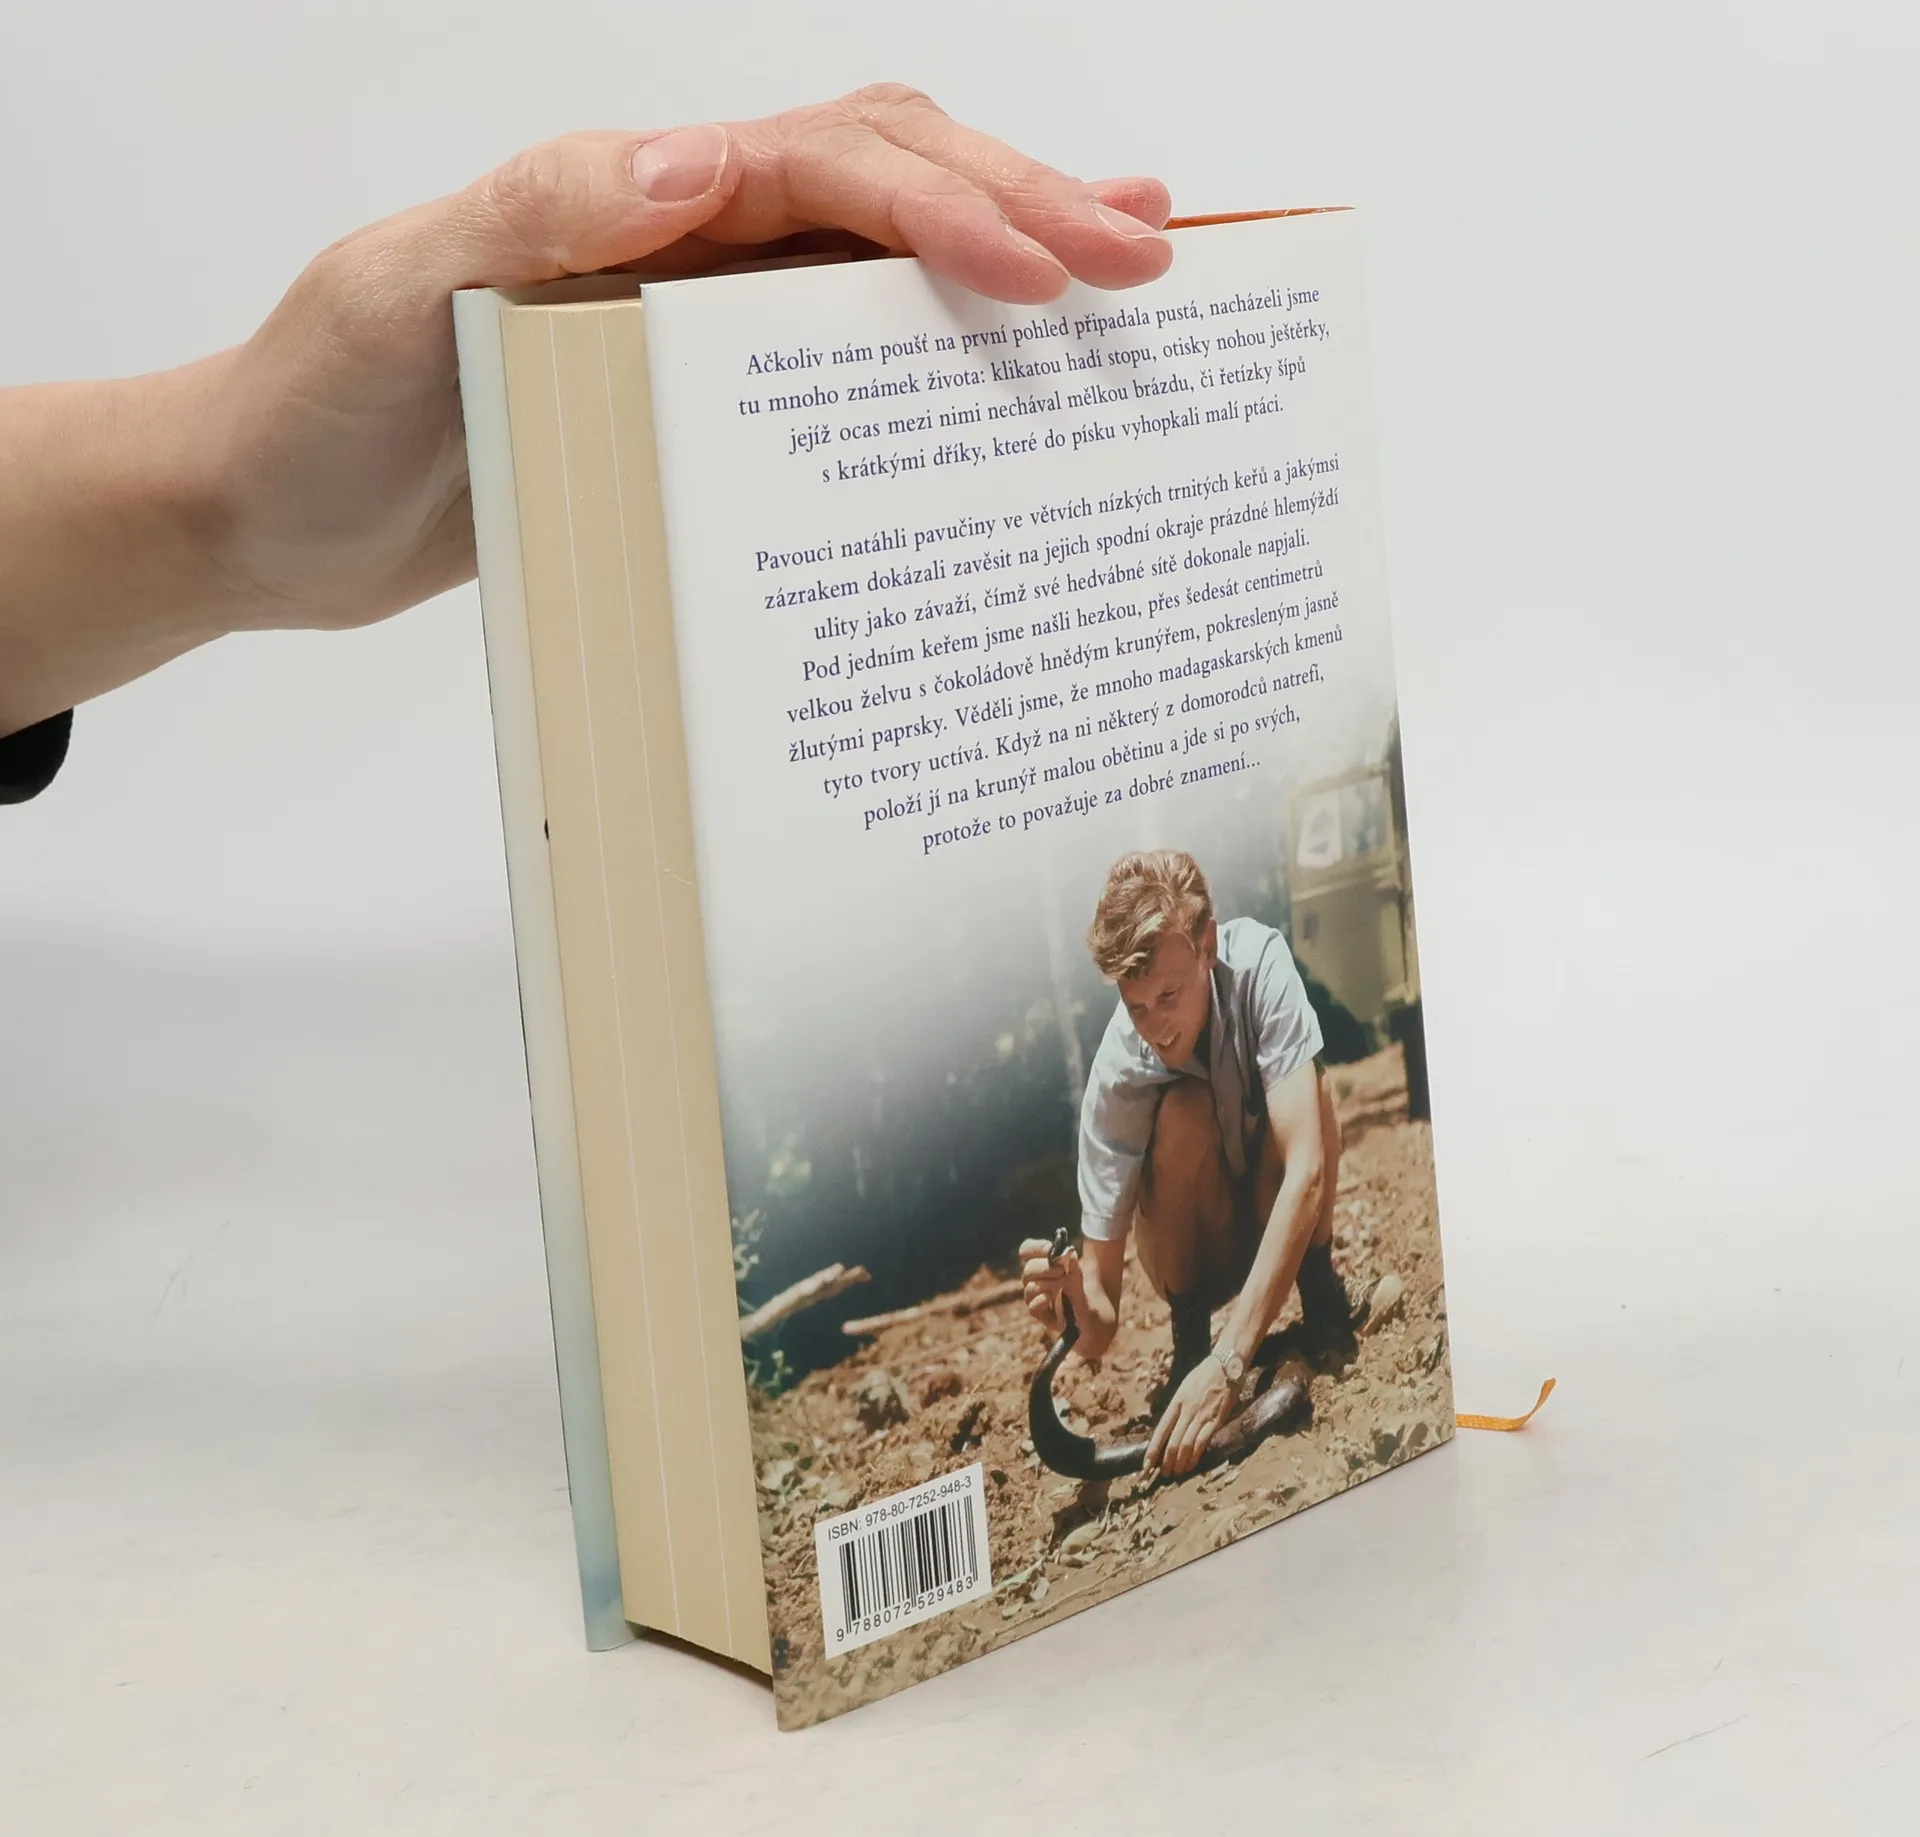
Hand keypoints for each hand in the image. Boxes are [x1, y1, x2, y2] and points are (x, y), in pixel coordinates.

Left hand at [207, 84, 1174, 636]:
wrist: (269, 516)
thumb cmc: (314, 410)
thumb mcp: (397, 297)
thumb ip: (538, 221)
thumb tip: (701, 167)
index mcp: (630, 194)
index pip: (825, 165)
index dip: (945, 205)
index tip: (1048, 270)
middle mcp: (684, 238)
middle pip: (887, 180)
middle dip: (1024, 205)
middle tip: (1149, 257)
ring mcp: (700, 318)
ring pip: (882, 256)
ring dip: (1007, 247)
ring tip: (1131, 266)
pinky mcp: (700, 404)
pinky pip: (837, 361)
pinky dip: (931, 347)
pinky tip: (1005, 365)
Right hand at [1019, 1236, 1080, 1338]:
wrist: (1092, 1313)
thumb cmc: (1083, 1288)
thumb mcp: (1079, 1273)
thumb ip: (1072, 1264)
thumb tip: (1067, 1252)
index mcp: (1041, 1264)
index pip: (1026, 1250)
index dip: (1035, 1248)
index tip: (1050, 1248)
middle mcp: (1035, 1280)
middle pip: (1028, 1269)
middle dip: (1045, 1267)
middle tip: (1062, 1270)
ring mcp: (1036, 1298)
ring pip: (1030, 1288)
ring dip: (1047, 1283)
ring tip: (1063, 1283)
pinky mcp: (1041, 1315)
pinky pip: (1032, 1307)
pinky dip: (1041, 1300)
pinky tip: (1051, 1298)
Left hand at [1144, 1355, 1236, 1476]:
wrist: (1226, 1364)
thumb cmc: (1205, 1374)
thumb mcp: (1185, 1387)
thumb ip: (1178, 1405)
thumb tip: (1170, 1425)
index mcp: (1176, 1401)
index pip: (1161, 1430)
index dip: (1153, 1449)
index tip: (1146, 1463)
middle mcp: (1186, 1410)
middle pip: (1172, 1441)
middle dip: (1166, 1461)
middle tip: (1164, 1473)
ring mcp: (1201, 1415)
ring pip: (1186, 1444)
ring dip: (1180, 1462)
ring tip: (1176, 1472)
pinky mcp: (1216, 1419)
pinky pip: (1203, 1441)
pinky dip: (1195, 1456)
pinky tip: (1192, 1464)